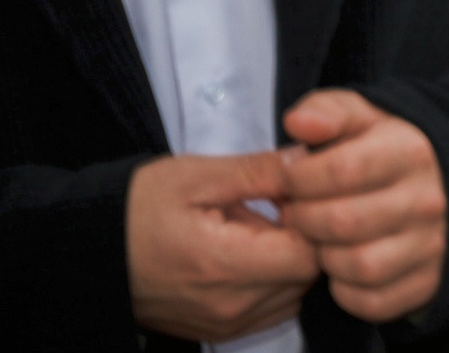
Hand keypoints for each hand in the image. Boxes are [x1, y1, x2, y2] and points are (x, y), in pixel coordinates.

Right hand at [128, 150, 320, 340]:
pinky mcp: (218, 332)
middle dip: (306, 238)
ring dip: (290, 262)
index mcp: (225, 265)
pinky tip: (250, 255)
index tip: (296, 197)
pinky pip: (271, 311)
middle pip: (307, 275)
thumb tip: (311, 159)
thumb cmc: (139, 208)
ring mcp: (224, 325)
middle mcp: (230, 306)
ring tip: (259, 231)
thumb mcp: (198, 176)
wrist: (89, 254)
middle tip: (279, 208)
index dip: (316, 220)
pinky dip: (273, 284)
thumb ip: (261, 171)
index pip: (311, 253)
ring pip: (293, 294)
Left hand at [277, 90, 447, 322]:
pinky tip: (344, 265)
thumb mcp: (365, 116)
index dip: (298, 178)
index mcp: (413, 152)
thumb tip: (297, 122)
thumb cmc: (392, 149)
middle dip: (304, 219)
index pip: (338, 169)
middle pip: (342, 222)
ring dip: (325, 256)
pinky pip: (373, 302)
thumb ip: (328, 110)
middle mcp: (430, 200)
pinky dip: (348, 290)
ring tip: (322, 239)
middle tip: (299, 212)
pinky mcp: (429, 283)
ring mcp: (434, 245)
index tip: (292, 179)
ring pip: (357, 265)